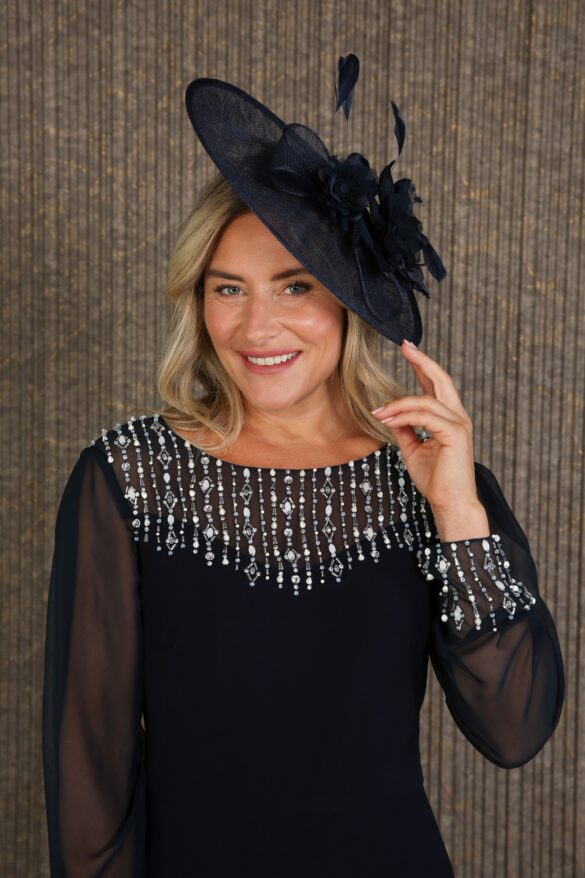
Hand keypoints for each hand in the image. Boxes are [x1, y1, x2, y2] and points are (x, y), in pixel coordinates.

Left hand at [370, 340, 481, 515]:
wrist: (450, 503)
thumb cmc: (435, 479)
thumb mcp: (413, 449)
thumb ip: (405, 429)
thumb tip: (390, 414)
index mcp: (450, 418)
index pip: (436, 385)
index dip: (422, 366)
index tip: (408, 349)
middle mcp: (458, 417)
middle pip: (441, 380)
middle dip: (422, 361)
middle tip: (405, 346)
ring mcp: (459, 424)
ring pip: (425, 400)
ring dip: (397, 404)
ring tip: (378, 413)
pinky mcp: (455, 434)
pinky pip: (424, 416)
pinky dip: (404, 416)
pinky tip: (388, 420)